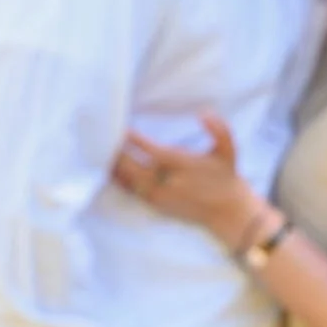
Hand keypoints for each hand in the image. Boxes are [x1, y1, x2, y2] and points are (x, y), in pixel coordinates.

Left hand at [113, 117, 260, 248]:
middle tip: (101, 133)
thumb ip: (220, 130)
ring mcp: (158, 195)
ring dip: (111, 163)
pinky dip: (116, 177)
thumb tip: (204, 112)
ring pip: (125, 178)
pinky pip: (128, 190)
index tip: (120, 125)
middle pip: (130, 165)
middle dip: (114, 149)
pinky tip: (108, 165)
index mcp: (181, 165)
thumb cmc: (226, 178)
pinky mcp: (153, 204)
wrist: (228, 213)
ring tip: (97, 146)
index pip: (148, 150)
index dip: (131, 138)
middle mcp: (166, 182)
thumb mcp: (229, 152)